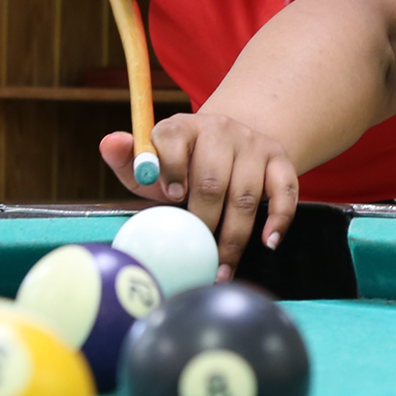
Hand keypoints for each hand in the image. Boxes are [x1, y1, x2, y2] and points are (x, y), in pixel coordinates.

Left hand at [99, 112, 299, 279]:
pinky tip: (268, 242)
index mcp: (182, 127)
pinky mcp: (279, 160)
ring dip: (234, 237)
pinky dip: (279, 219)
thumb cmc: (184, 163)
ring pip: (246, 194)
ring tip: (222, 268)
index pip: (172, 138)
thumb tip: (110, 143)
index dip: (170, 169)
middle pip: (212, 179)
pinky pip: (286, 190)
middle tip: (196, 256)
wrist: (232, 140)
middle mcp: (220, 130)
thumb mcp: (153, 160)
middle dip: (203, 222)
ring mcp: (253, 145)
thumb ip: (129, 160)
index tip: (171, 198)